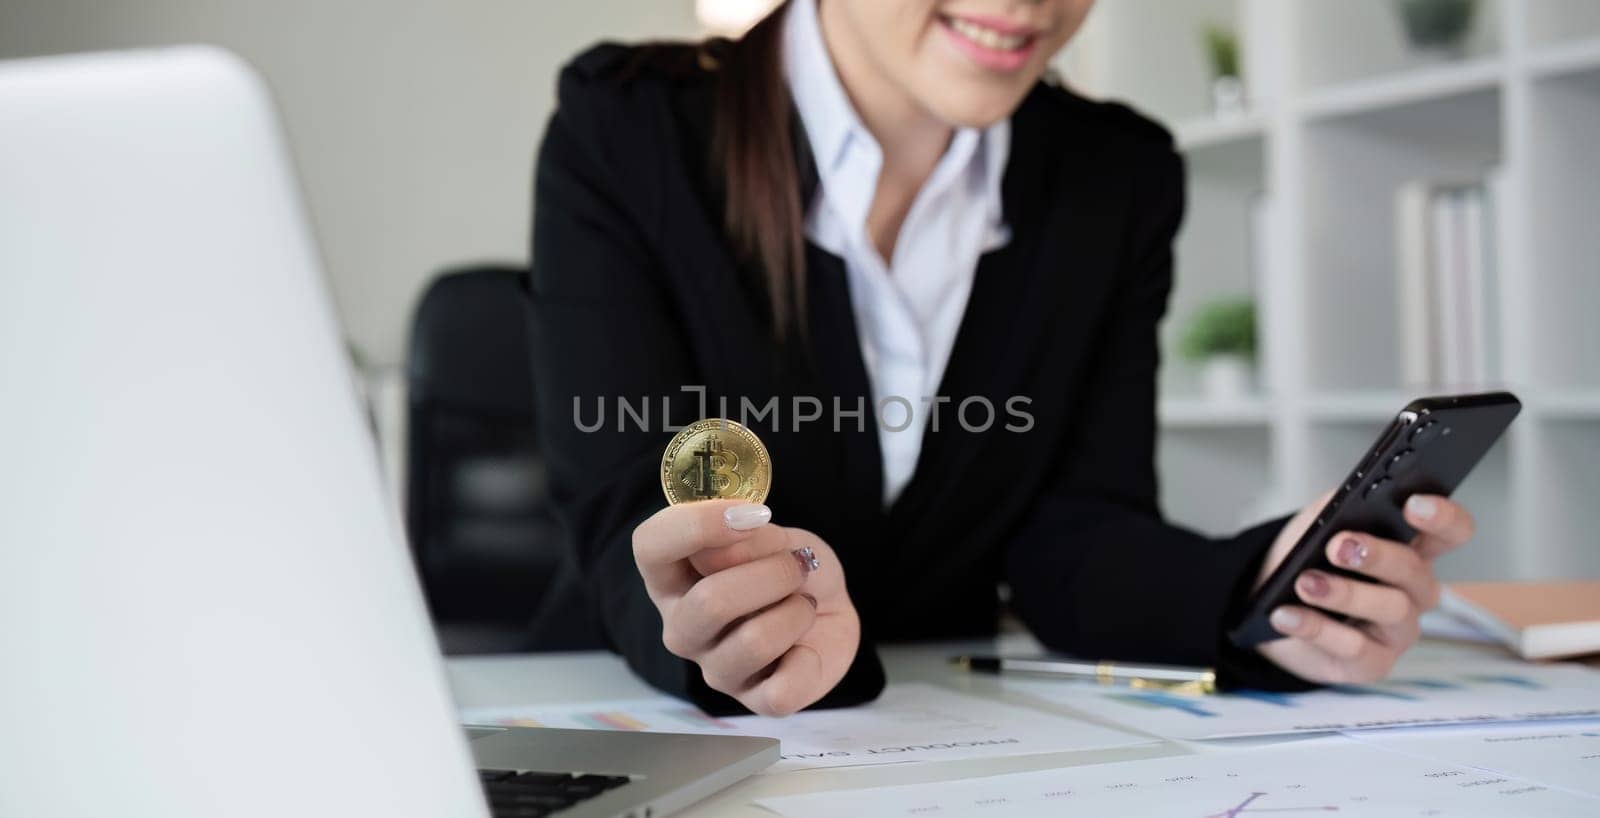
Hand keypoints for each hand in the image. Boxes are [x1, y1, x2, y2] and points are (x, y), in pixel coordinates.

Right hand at [631, 499, 859, 715]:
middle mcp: (682, 627)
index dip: (697, 525)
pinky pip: (782, 690)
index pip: (650, 545)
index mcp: (672, 578)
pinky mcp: (754, 702)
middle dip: (772, 574)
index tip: (753, 515)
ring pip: (754, 642)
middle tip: (798, 565)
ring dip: (796, 611)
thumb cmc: (786, 569)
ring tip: (803, 604)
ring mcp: (714, 670)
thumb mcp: (775, 538)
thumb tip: (733, 538)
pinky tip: (805, 650)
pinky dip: (809, 660)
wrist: (829, 610)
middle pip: (709, 603)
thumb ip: (750, 540)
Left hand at [1253, 490, 1473, 684]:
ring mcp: (1397, 630)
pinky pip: (1355, 648)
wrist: (1270, 606)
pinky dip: (1316, 628)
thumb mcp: (1320, 522)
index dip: (1443, 517)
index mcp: (1412, 549)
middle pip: (1416, 571)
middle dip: (1378, 556)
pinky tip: (1287, 615)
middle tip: (1339, 547)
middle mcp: (1414, 592)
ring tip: (1305, 583)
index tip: (1413, 505)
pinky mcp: (1373, 663)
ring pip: (1391, 610)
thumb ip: (1339, 507)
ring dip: (1345, 594)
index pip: (1450, 532)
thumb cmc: (1307, 560)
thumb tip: (1348, 502)